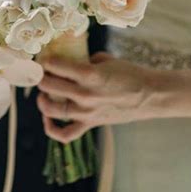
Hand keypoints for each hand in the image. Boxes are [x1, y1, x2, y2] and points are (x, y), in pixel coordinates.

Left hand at [37, 51, 157, 142]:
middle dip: (41, 77)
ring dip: (42, 100)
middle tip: (41, 72)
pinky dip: (52, 129)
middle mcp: (85, 94)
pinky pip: (65, 134)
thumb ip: (86, 60)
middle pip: (49, 86)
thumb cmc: (131, 74)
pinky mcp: (90, 124)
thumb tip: (70, 60)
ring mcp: (86, 112)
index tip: (44, 57)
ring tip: (43, 93)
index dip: (45, 60)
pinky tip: (47, 119)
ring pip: (51, 110)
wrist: (150, 95)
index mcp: (90, 74)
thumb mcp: (106, 59)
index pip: (56, 66)